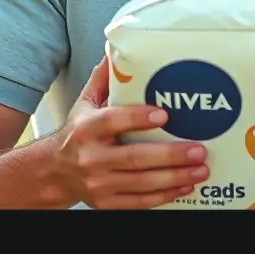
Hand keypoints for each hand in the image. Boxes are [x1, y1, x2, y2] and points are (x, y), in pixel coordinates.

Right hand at [52, 57, 209, 209]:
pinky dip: (165, 196)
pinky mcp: (107, 203)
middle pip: (134, 158)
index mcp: (87, 129)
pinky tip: (186, 186)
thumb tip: (116, 50)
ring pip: (142, 183)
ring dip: (175, 177)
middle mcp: (92, 158)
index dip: (138, 118)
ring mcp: (99, 184)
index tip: (164, 114)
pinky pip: (140, 202)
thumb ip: (103, 80)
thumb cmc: (77, 134)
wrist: (53, 172)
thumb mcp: (84, 104)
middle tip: (199, 149)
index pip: (112, 121)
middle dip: (171, 155)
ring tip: (201, 168)